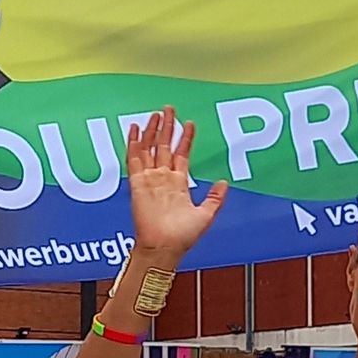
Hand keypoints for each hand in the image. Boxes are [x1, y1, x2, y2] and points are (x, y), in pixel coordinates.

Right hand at [126, 109, 227, 261]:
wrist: (164, 247)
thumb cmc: (182, 237)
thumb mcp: (206, 215)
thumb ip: (214, 198)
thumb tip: (224, 183)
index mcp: (178, 184)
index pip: (181, 154)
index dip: (185, 139)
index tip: (189, 124)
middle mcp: (162, 179)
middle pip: (163, 146)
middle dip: (166, 127)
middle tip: (168, 109)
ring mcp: (149, 180)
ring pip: (148, 149)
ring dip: (151, 131)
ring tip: (155, 114)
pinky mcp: (137, 183)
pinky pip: (133, 159)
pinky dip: (133, 143)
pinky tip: (134, 128)